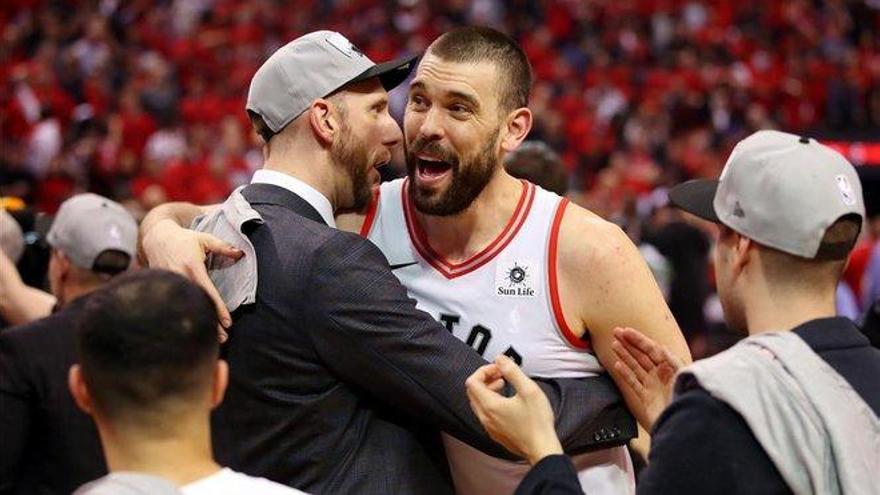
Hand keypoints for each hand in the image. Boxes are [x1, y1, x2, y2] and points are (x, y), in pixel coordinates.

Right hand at [141, 219, 242, 338]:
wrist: (155, 238)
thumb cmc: (183, 239)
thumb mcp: (204, 239)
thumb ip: (223, 246)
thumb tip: (241, 253)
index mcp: (192, 266)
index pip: (208, 292)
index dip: (218, 308)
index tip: (227, 322)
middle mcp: (180, 276)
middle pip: (197, 304)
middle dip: (210, 322)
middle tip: (222, 337)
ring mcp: (170, 283)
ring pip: (186, 308)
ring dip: (196, 323)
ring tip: (210, 337)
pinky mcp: (164, 286)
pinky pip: (175, 305)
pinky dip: (184, 317)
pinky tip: (191, 329)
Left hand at [465, 355, 562, 464]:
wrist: (542, 449)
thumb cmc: (537, 422)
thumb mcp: (529, 389)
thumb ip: (512, 371)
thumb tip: (500, 359)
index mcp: (490, 406)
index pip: (472, 382)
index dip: (483, 370)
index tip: (498, 369)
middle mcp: (485, 417)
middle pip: (472, 392)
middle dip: (484, 378)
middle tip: (500, 374)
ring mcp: (489, 427)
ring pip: (477, 403)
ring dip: (487, 390)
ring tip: (503, 384)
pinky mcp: (495, 433)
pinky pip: (485, 413)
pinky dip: (490, 402)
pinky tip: (507, 401)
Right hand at [611, 327, 685, 429]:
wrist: (683, 425)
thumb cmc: (686, 400)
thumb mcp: (683, 377)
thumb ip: (672, 361)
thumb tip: (661, 347)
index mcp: (671, 366)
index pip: (652, 348)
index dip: (638, 339)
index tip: (625, 331)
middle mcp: (661, 374)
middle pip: (642, 355)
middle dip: (629, 343)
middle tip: (615, 332)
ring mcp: (653, 385)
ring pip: (636, 366)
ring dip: (624, 355)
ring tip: (614, 344)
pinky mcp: (647, 397)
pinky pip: (633, 382)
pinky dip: (625, 373)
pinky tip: (617, 365)